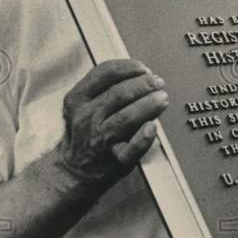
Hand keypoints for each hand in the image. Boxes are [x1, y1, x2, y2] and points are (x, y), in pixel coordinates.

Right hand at [56, 59, 168, 184]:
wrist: (74, 169)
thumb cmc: (87, 131)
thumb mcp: (85, 104)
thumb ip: (108, 88)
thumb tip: (145, 75)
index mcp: (78, 99)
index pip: (104, 73)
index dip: (128, 67)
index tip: (144, 68)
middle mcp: (86, 117)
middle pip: (118, 94)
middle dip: (143, 85)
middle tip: (159, 83)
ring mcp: (99, 139)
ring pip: (126, 117)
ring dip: (149, 105)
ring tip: (162, 98)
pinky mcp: (114, 159)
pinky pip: (131, 149)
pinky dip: (143, 139)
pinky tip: (152, 128)